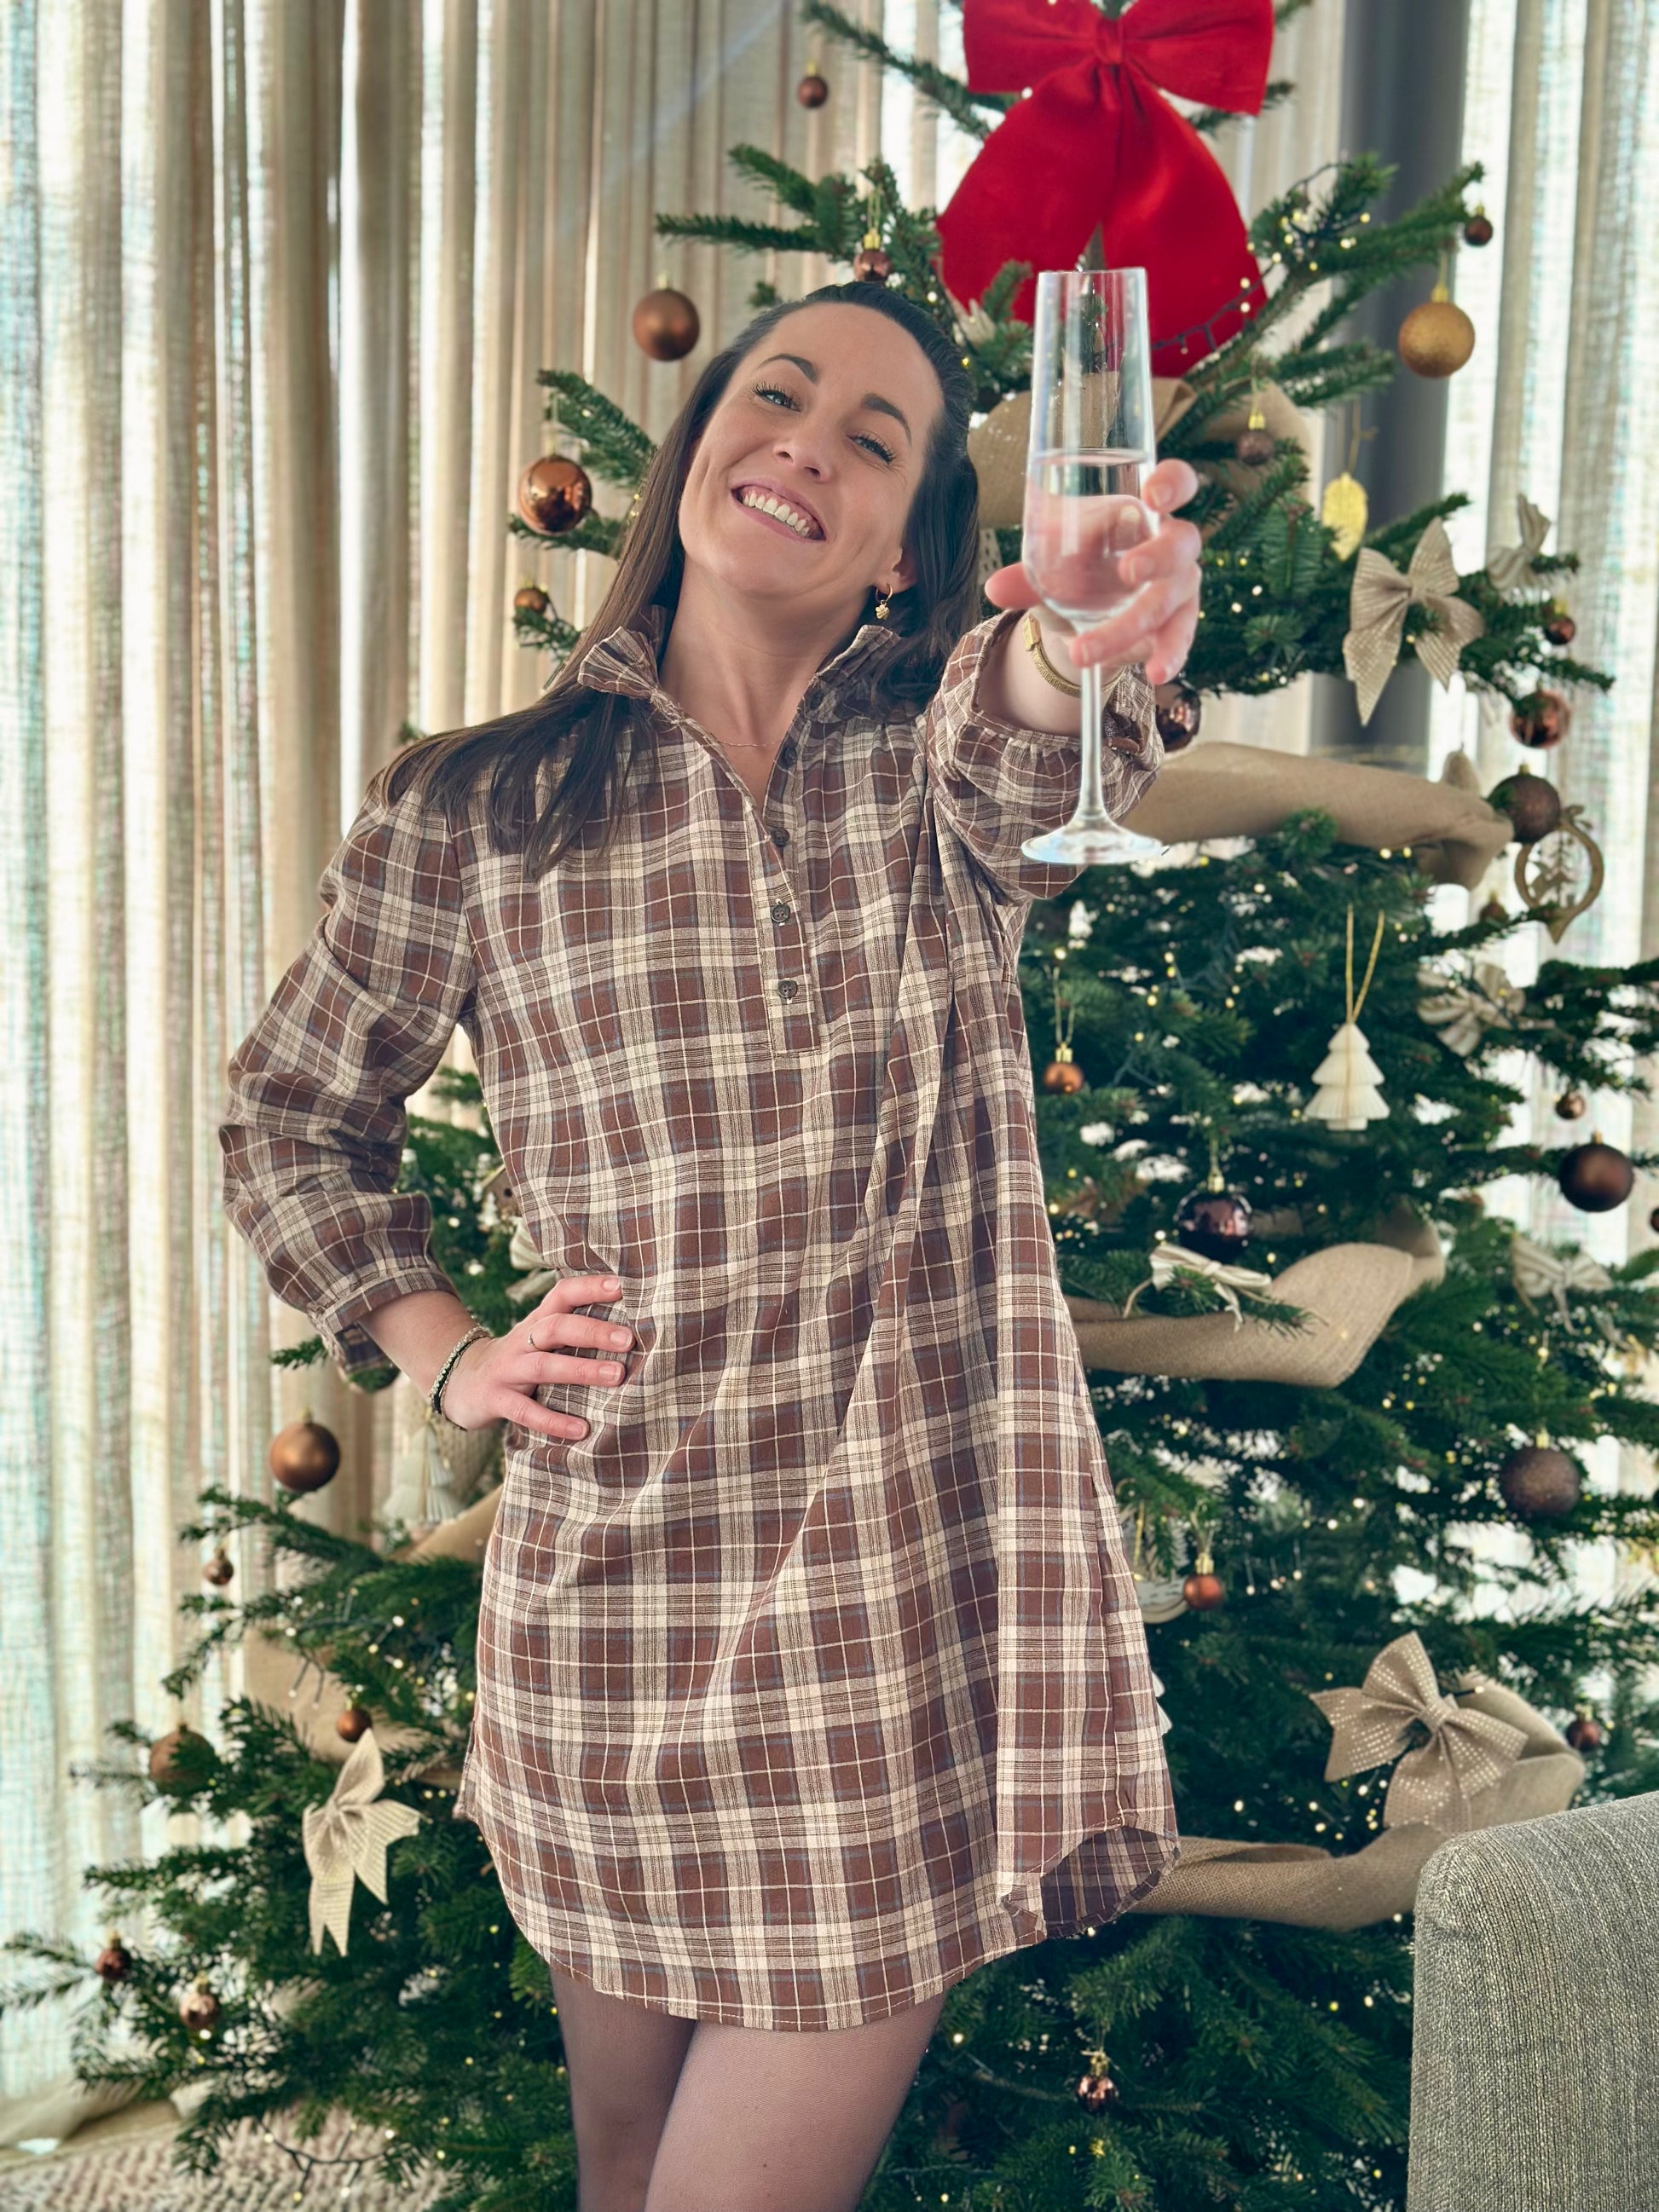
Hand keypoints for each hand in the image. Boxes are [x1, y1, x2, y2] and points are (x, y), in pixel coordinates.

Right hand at [439, 1272, 636, 1441]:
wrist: (460, 1383)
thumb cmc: (518, 1360)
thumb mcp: (538, 1339)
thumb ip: (572, 1331)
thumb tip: (631, 1330)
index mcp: (536, 1322)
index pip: (562, 1295)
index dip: (589, 1287)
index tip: (622, 1286)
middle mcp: (522, 1341)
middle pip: (557, 1327)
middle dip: (593, 1331)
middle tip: (629, 1339)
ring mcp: (507, 1370)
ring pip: (544, 1366)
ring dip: (581, 1369)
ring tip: (617, 1376)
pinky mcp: (496, 1400)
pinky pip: (525, 1411)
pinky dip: (553, 1421)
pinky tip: (581, 1429)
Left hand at [982, 455, 1201, 686]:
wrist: (1077, 618)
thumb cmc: (1072, 572)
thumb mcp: (1048, 571)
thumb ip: (1025, 577)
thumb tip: (994, 588)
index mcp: (1140, 511)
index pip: (1176, 482)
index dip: (1173, 484)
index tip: (1154, 495)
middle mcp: (1169, 544)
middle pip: (1181, 542)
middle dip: (1158, 556)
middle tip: (1128, 572)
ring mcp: (1178, 584)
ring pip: (1171, 597)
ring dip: (1133, 623)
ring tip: (1087, 650)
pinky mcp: (1178, 621)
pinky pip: (1180, 636)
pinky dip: (1168, 654)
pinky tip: (1155, 673)